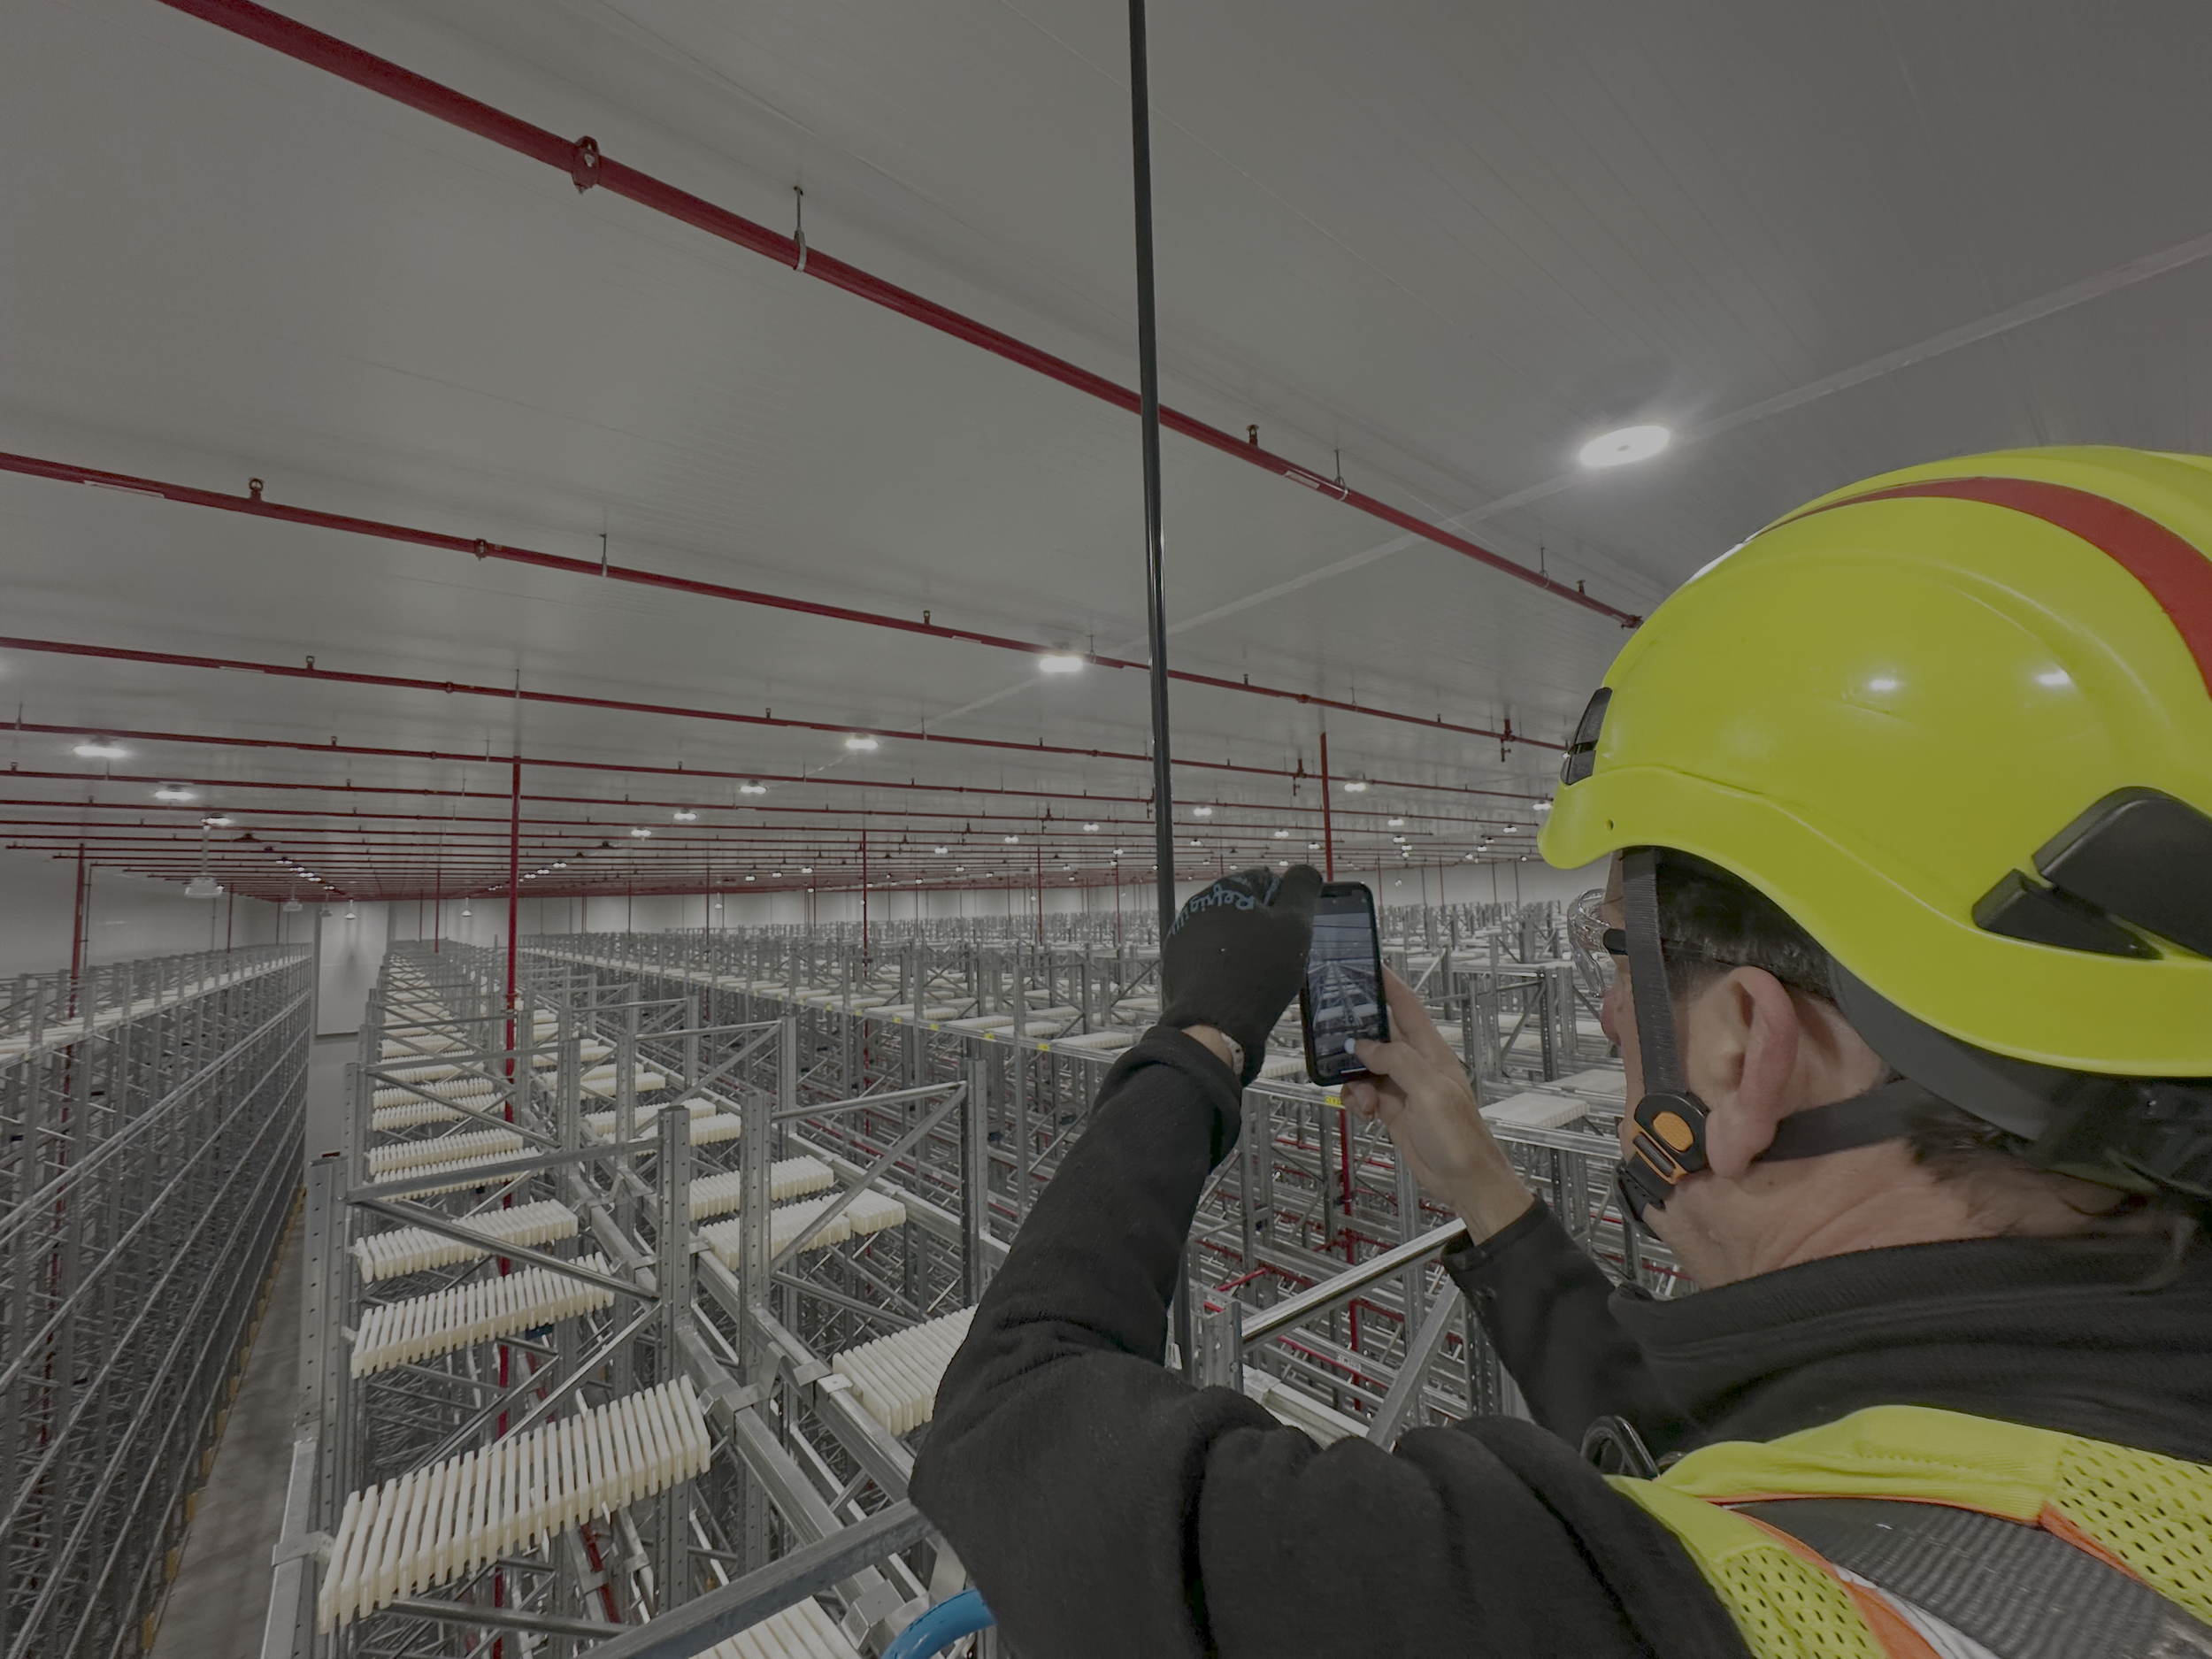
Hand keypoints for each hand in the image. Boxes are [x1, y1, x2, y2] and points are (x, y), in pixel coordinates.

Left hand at [1161, 865, 1321, 1084]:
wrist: (1214, 1025)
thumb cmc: (1257, 974)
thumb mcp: (1295, 926)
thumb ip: (1302, 890)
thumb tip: (1305, 871)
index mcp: (1227, 888)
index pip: (1267, 881)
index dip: (1285, 907)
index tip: (1291, 933)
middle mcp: (1199, 905)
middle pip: (1244, 909)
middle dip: (1263, 928)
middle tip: (1277, 957)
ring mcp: (1183, 935)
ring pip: (1226, 934)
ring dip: (1243, 948)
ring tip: (1257, 976)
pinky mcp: (1177, 963)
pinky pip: (1209, 958)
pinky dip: (1224, 967)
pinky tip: (1236, 987)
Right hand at [1343, 969, 1533, 1239]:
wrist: (1464, 1181)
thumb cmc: (1460, 1138)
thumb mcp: (1429, 1091)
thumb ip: (1397, 1061)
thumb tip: (1366, 1046)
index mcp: (1432, 1053)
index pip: (1407, 1007)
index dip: (1388, 985)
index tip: (1367, 965)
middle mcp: (1416, 1066)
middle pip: (1380, 1035)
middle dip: (1357, 1032)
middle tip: (1332, 1032)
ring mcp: (1403, 1088)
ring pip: (1366, 1066)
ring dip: (1352, 1075)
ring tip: (1354, 1091)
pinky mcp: (1393, 1110)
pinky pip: (1365, 1093)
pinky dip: (1355, 1098)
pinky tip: (1360, 1109)